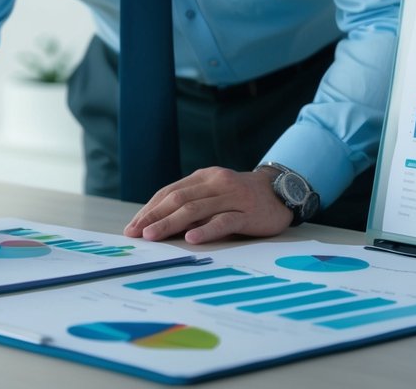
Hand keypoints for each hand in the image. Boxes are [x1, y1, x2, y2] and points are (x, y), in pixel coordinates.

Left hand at [122, 166, 292, 243]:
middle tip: (137, 233)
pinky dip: (206, 230)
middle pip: (178, 199)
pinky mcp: (248, 213)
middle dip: (154, 217)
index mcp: (203, 177)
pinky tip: (191, 239)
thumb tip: (159, 223)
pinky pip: (224, 220)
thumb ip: (192, 203)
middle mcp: (216, 183)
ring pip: (196, 209)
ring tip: (153, 236)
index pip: (170, 192)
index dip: (150, 209)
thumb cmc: (241, 197)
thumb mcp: (215, 194)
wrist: (281, 191)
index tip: (133, 225)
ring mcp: (232, 197)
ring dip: (170, 223)